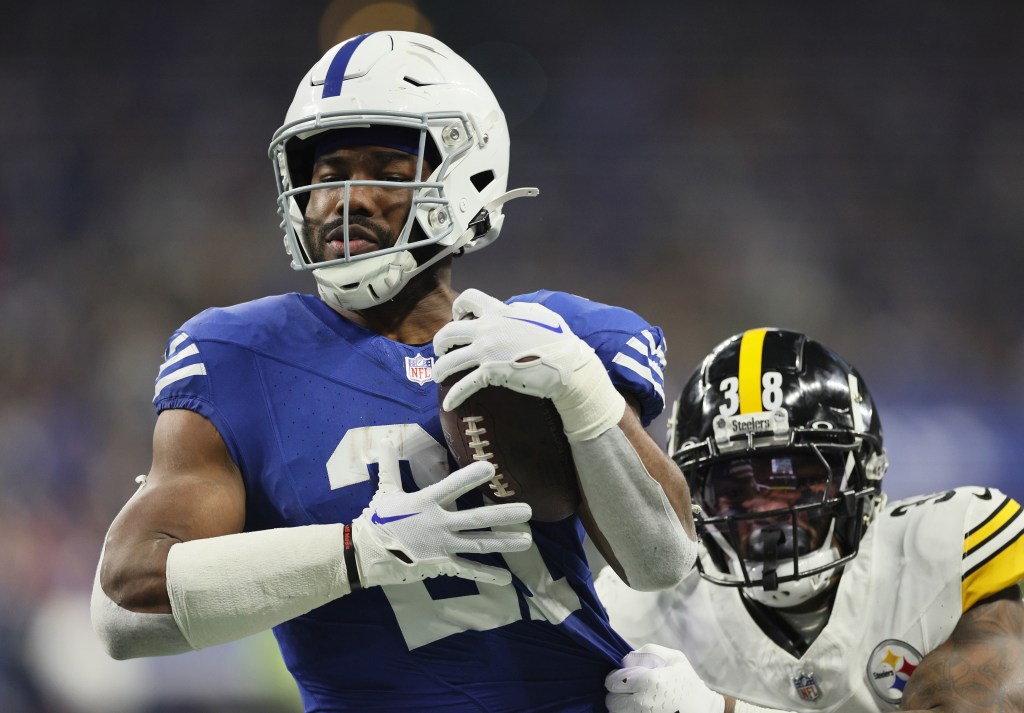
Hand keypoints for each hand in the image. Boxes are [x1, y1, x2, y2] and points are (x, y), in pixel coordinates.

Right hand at [350, 439, 532, 587]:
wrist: (368, 554)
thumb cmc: (379, 519)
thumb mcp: (385, 490)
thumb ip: (390, 465)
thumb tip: (383, 440)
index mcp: (426, 502)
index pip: (452, 486)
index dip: (470, 476)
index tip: (490, 467)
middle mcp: (439, 523)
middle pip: (476, 519)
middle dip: (503, 515)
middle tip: (528, 510)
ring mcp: (443, 546)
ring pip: (479, 544)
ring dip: (505, 542)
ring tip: (528, 540)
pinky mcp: (442, 564)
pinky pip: (468, 570)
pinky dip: (487, 574)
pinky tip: (507, 578)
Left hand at [432, 289, 624, 441]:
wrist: (567, 365)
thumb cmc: (559, 340)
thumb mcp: (540, 315)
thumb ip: (522, 310)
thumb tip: (513, 309)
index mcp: (500, 311)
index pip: (468, 298)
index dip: (458, 308)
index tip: (458, 318)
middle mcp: (488, 329)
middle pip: (449, 331)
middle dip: (440, 342)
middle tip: (442, 351)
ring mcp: (487, 351)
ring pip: (449, 360)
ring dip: (440, 369)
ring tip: (439, 376)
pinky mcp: (491, 373)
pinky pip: (464, 385)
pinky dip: (453, 396)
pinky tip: (449, 404)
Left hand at [605, 644, 724, 712]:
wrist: (705, 711)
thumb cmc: (688, 682)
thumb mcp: (674, 658)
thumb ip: (647, 651)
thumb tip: (625, 660)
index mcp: (648, 681)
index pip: (612, 681)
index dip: (616, 678)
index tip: (624, 678)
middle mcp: (643, 702)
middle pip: (611, 700)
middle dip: (617, 694)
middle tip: (628, 690)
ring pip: (616, 712)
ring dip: (622, 706)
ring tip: (635, 700)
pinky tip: (641, 708)